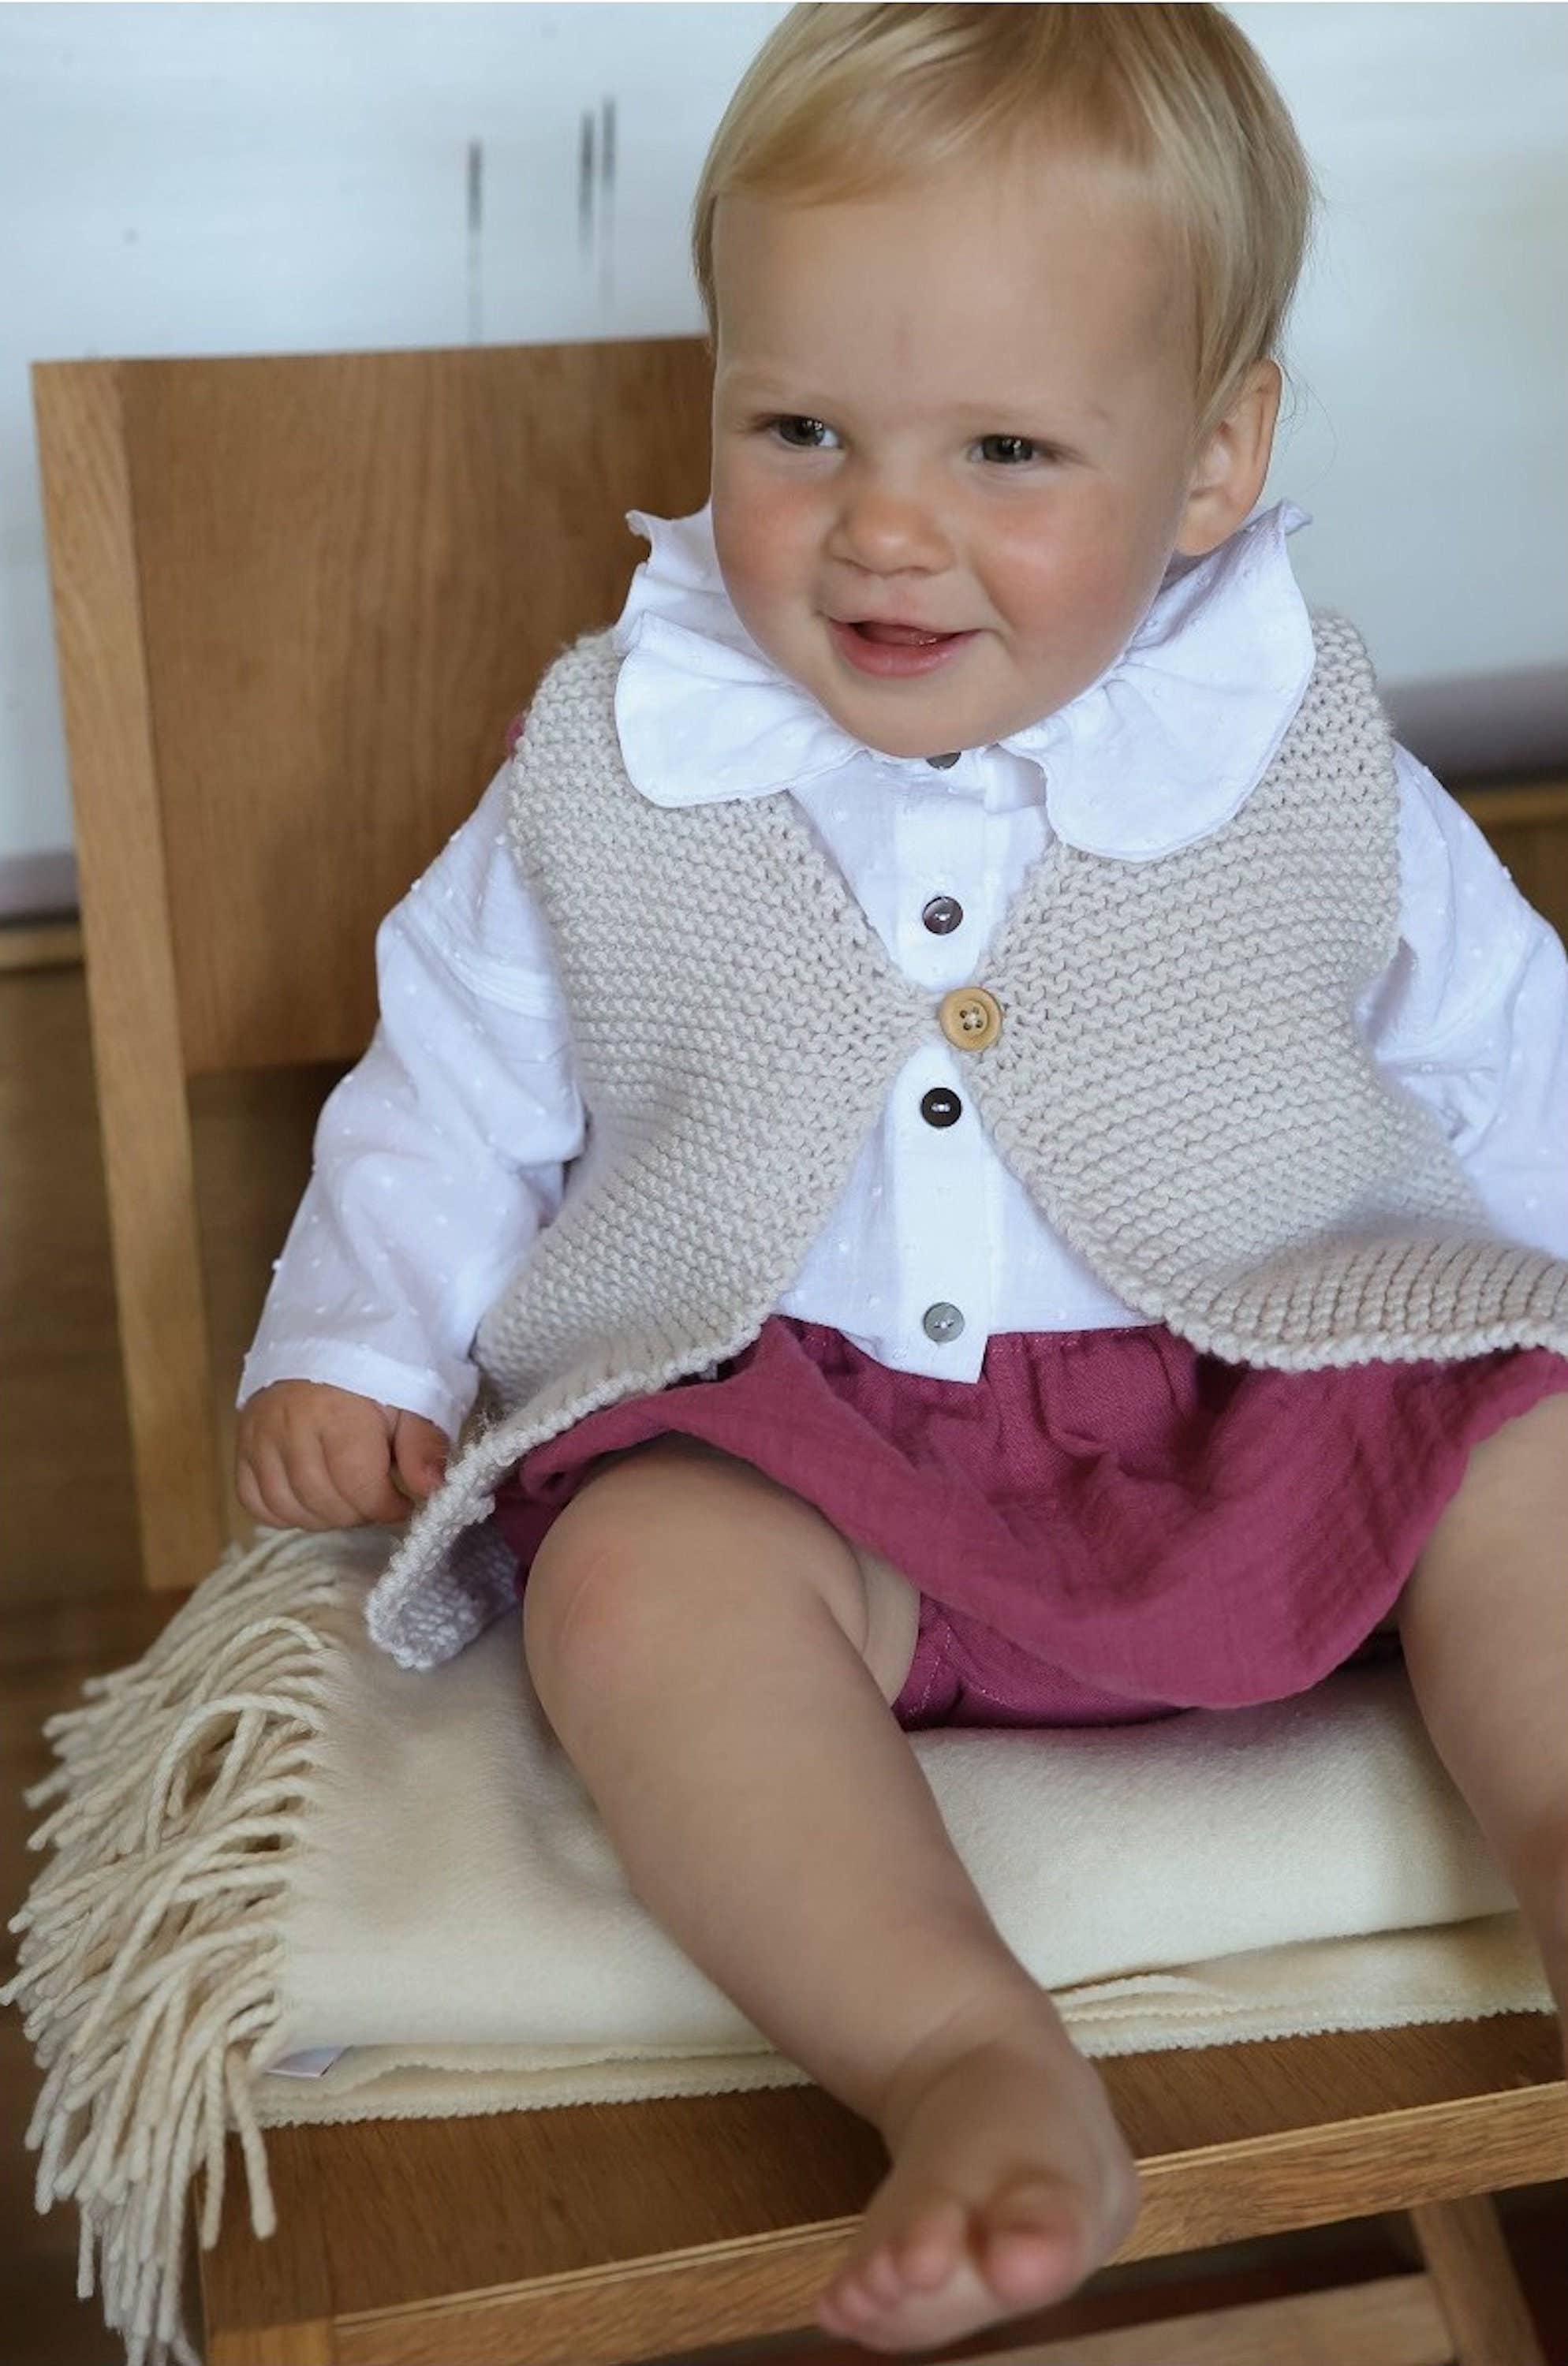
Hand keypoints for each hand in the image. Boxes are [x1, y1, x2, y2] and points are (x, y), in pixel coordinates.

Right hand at [235, 1380, 448, 1529]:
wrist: (328, 1334)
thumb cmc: (377, 1370)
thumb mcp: (414, 1397)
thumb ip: (422, 1445)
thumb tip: (431, 1490)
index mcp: (338, 1414)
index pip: (359, 1488)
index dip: (386, 1508)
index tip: (402, 1504)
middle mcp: (290, 1426)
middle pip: (323, 1502)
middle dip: (358, 1512)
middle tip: (376, 1499)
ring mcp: (259, 1435)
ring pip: (287, 1507)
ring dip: (323, 1517)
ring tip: (347, 1500)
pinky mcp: (241, 1441)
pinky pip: (252, 1498)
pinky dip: (282, 1511)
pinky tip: (309, 1501)